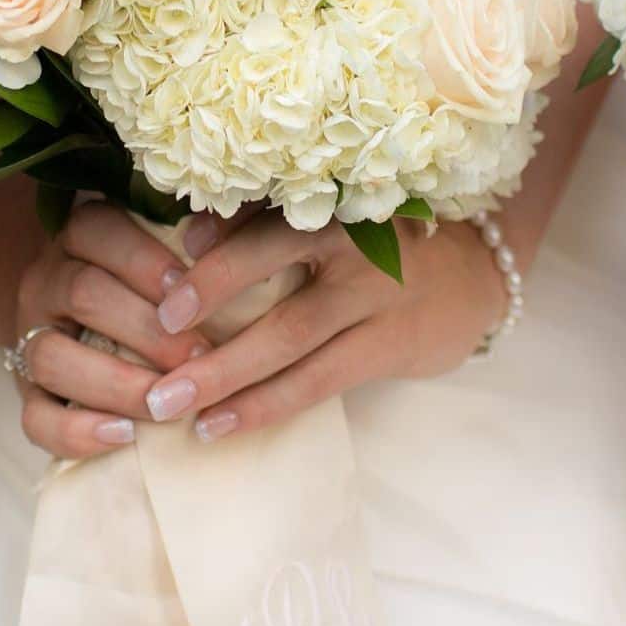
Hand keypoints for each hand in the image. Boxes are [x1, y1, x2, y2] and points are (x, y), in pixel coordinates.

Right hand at [9, 204, 212, 458]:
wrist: (87, 326)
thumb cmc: (149, 290)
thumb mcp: (160, 258)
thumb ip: (188, 259)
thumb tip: (240, 269)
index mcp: (77, 240)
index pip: (97, 231)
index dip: (143, 260)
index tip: (188, 288)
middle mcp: (46, 284)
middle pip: (82, 294)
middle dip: (146, 329)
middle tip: (199, 356)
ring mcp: (30, 341)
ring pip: (52, 358)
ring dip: (116, 383)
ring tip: (166, 403)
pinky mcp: (27, 395)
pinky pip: (35, 420)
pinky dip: (78, 432)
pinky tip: (126, 435)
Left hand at [133, 209, 501, 443]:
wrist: (471, 276)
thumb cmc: (374, 241)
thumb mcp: (327, 215)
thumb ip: (261, 220)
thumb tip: (190, 236)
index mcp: (333, 201)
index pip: (265, 221)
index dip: (212, 253)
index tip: (162, 289)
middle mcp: (357, 243)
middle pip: (274, 273)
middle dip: (207, 309)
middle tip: (154, 340)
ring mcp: (376, 297)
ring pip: (289, 339)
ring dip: (225, 375)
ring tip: (169, 405)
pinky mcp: (388, 346)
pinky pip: (316, 382)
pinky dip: (264, 405)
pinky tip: (219, 424)